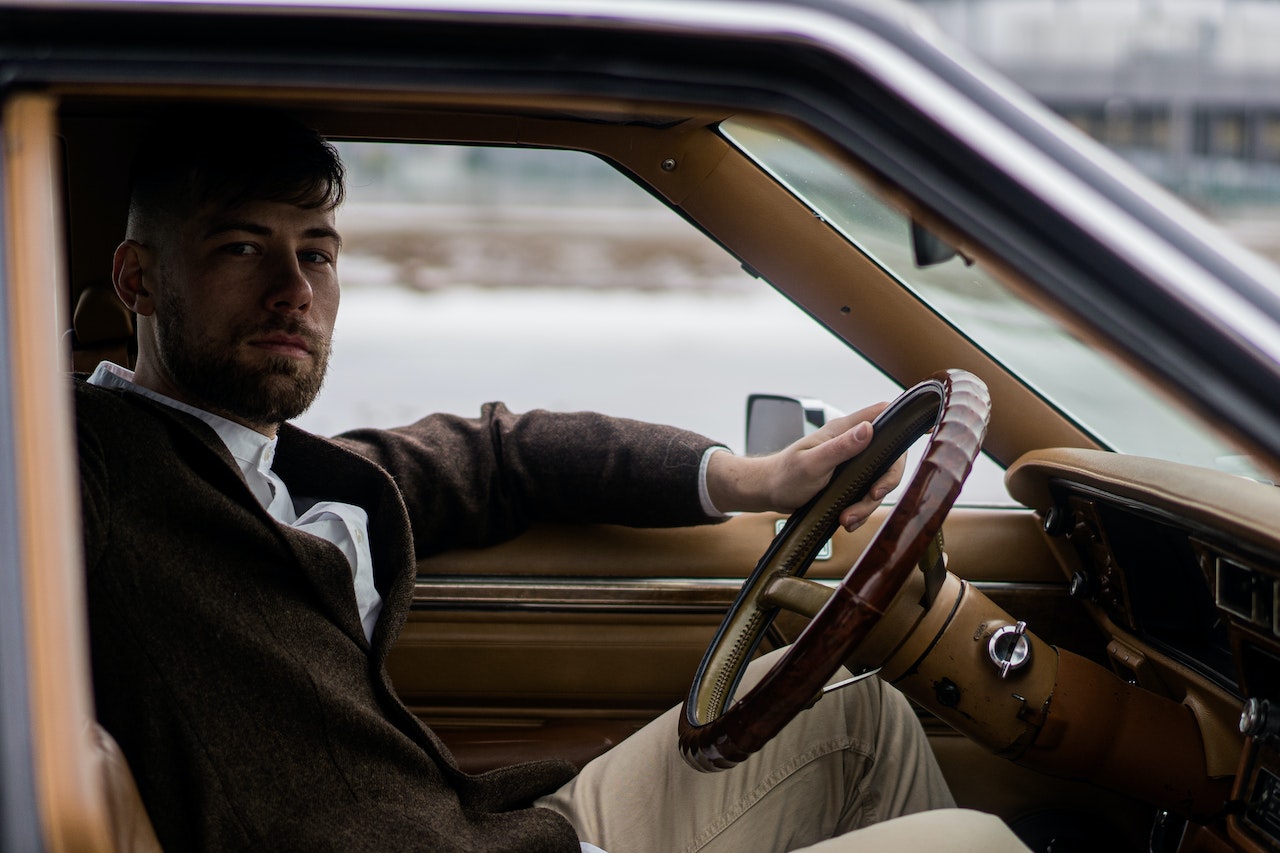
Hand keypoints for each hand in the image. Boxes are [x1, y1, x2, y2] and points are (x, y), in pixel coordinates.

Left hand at [706, 402, 904, 531]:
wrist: (770, 493)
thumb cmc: (785, 474)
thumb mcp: (812, 462)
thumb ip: (840, 447)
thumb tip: (868, 429)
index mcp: (843, 430)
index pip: (882, 414)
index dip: (901, 424)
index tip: (908, 445)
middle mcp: (852, 443)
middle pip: (890, 456)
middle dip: (885, 482)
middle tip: (871, 497)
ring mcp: (852, 463)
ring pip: (878, 480)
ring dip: (868, 504)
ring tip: (847, 518)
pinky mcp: (849, 481)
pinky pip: (866, 495)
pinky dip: (860, 511)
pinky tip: (847, 520)